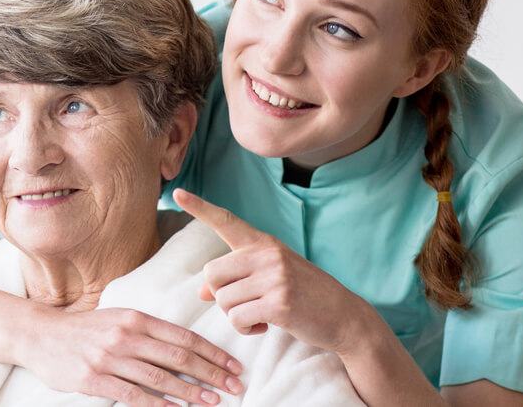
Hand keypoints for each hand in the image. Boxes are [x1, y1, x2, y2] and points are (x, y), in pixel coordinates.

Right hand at [16, 306, 245, 406]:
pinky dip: (157, 404)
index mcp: (136, 318)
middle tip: (233, 387)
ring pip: (160, 378)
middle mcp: (126, 336)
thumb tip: (187, 348)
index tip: (233, 366)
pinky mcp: (95, 379)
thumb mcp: (118, 319)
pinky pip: (133, 395)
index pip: (183, 337)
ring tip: (212, 402)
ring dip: (190, 392)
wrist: (40, 335)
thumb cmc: (85, 330)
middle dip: (211, 374)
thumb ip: (149, 331)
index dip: (212, 353)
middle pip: (178, 357)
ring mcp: (109, 358)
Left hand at [173, 188, 377, 354]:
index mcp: (263, 243)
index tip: (177, 193)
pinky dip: (246, 329)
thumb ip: (236, 279)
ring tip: (260, 314)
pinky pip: (237, 319)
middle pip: (211, 273)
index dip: (200, 207)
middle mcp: (267, 255)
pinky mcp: (279, 304)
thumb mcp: (269, 279)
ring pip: (222, 300)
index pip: (226, 221)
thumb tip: (201, 291)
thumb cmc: (303, 295)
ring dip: (235, 315)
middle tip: (245, 302)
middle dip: (220, 294)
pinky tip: (265, 326)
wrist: (345, 316)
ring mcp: (274, 278)